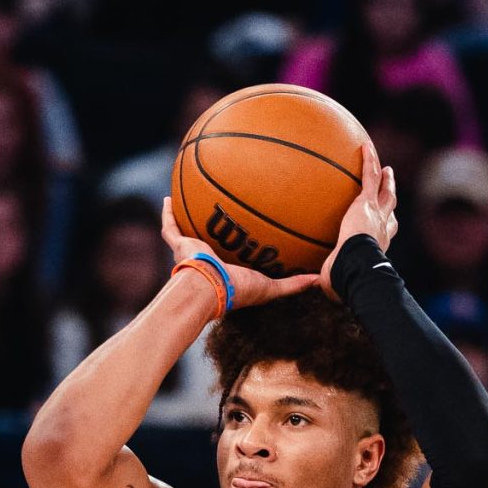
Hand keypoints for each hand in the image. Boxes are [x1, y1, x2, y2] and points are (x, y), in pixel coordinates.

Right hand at [159, 198, 318, 310]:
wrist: (208, 289)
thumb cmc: (237, 291)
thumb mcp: (271, 287)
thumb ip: (293, 284)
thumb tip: (319, 280)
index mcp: (230, 269)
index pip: (236, 253)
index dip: (242, 244)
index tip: (251, 230)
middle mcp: (211, 259)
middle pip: (213, 238)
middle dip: (217, 225)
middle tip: (224, 209)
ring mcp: (194, 251)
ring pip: (190, 230)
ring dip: (192, 215)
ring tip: (194, 196)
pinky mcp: (181, 246)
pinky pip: (170, 227)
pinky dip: (168, 213)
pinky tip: (169, 196)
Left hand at [318, 145, 398, 291]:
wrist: (356, 264)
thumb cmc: (346, 278)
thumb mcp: (334, 279)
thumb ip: (325, 278)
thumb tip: (313, 286)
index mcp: (376, 245)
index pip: (384, 233)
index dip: (386, 225)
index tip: (384, 222)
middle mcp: (382, 228)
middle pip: (390, 208)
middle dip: (390, 195)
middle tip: (390, 184)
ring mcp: (377, 213)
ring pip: (385, 190)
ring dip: (385, 177)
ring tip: (384, 167)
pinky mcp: (367, 201)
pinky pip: (369, 175)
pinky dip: (369, 160)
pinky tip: (365, 145)